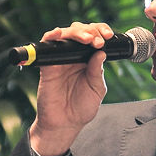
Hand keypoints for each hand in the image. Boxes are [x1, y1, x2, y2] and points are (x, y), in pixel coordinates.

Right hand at [29, 21, 110, 155]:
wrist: (64, 124)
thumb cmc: (81, 108)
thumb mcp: (97, 90)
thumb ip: (97, 72)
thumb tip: (100, 53)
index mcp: (89, 60)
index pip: (95, 37)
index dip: (101, 32)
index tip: (108, 36)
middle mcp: (75, 56)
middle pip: (81, 31)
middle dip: (91, 31)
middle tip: (98, 41)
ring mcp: (61, 59)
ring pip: (66, 34)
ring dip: (77, 32)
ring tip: (87, 39)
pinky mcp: (48, 64)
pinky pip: (47, 45)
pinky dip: (52, 36)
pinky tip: (59, 34)